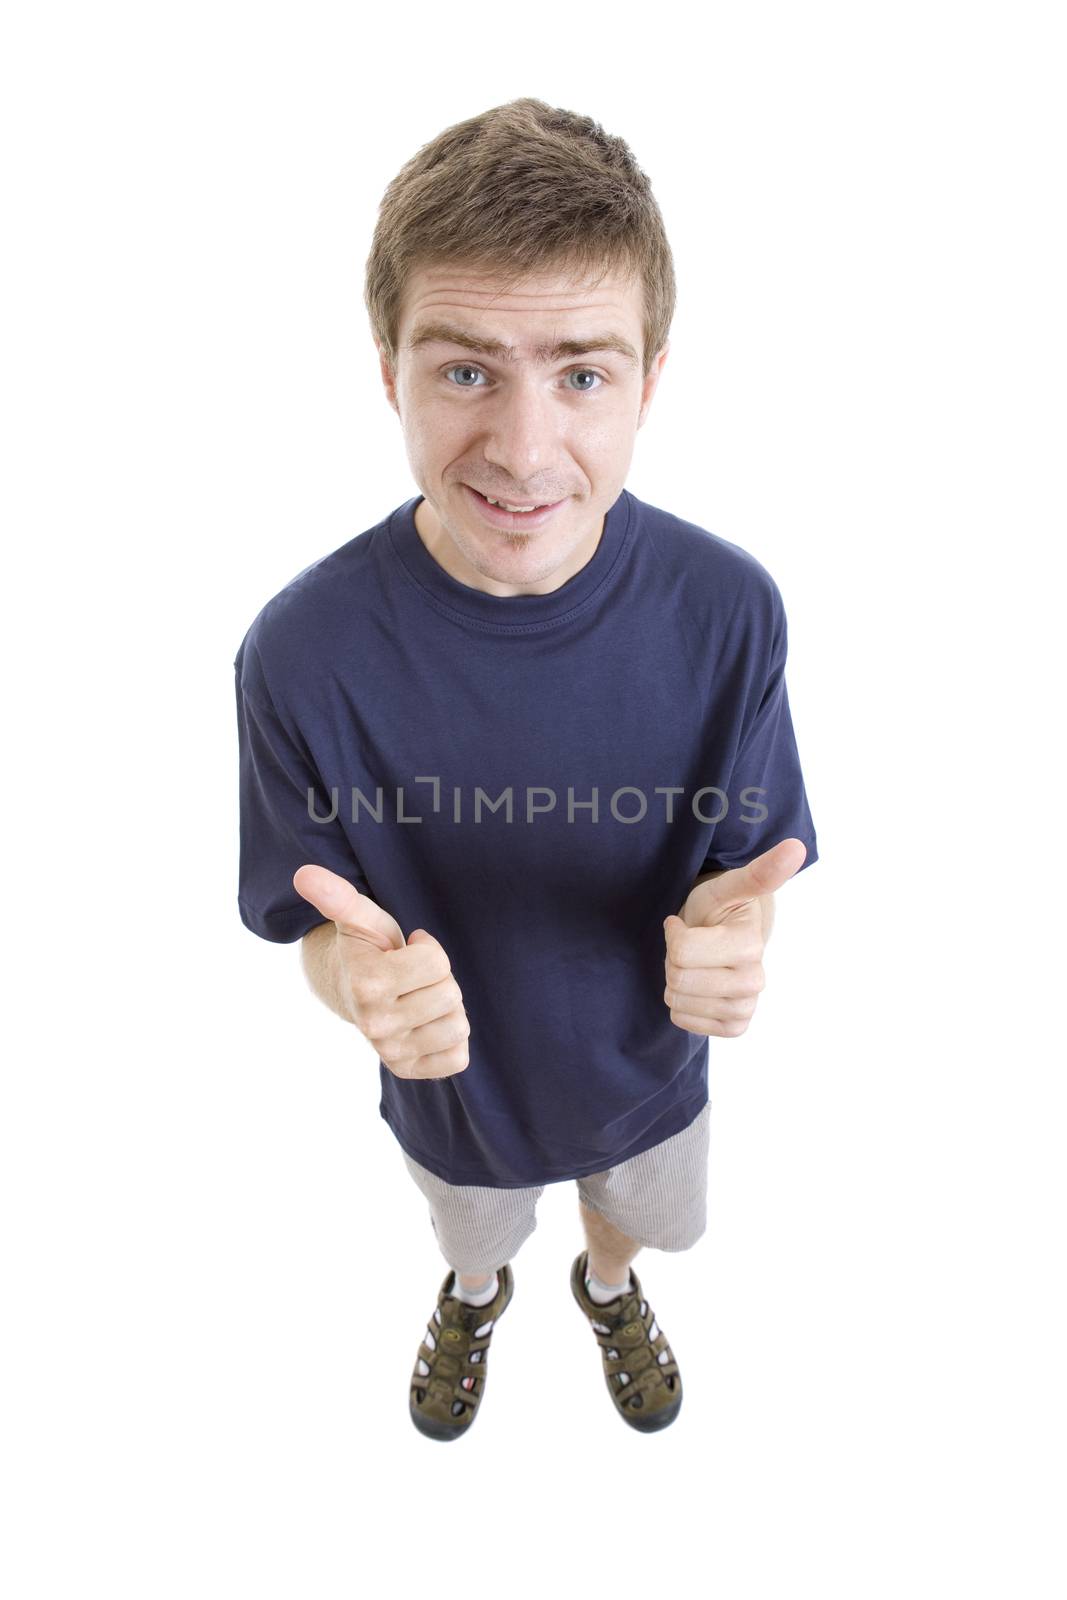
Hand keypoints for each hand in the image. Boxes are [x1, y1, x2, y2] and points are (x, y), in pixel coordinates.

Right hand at [293, 865, 470, 1078]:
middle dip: (439, 978)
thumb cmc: (366, 948)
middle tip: (413, 976)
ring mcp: (391, 1052)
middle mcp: (376, 1026)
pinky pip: (458, 1058)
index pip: (436, 961)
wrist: (350, 990)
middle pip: (451, 994)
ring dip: (447, 1007)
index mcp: (366, 985)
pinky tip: (428, 1023)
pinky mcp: (408, 1070)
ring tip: (421, 997)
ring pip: (459, 1026)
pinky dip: (451, 1038)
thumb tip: (304, 874)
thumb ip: (337, 896)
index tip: (406, 950)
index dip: (428, 949)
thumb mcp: (357, 917)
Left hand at [661, 838, 806, 1037]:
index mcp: (750, 944)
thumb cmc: (719, 909)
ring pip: (679, 1002)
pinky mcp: (735, 1026)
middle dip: (673, 959)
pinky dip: (682, 1008)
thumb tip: (796, 846)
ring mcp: (746, 1006)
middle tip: (691, 945)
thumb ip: (759, 872)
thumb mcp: (729, 886)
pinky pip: (688, 1024)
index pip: (681, 950)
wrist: (723, 937)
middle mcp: (754, 980)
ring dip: (675, 983)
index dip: (673, 933)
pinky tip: (696, 989)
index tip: (686, 923)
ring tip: (694, 964)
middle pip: (678, 978)